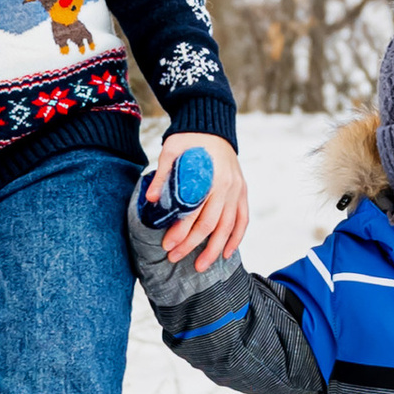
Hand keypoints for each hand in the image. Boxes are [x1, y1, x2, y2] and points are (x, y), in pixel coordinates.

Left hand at [156, 131, 248, 273]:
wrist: (212, 126)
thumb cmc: (189, 140)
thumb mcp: (171, 150)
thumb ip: (162, 175)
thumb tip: (151, 200)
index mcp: (209, 177)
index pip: (194, 212)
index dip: (180, 232)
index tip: (166, 245)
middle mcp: (226, 186)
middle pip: (211, 224)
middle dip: (192, 245)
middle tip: (174, 258)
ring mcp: (237, 190)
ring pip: (229, 227)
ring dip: (215, 250)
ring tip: (201, 266)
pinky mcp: (242, 192)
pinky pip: (243, 220)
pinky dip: (236, 238)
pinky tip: (227, 253)